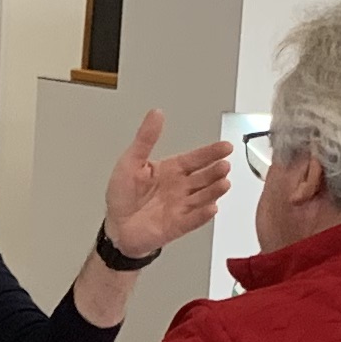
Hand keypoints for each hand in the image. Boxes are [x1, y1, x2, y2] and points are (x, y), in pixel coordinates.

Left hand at [99, 109, 235, 262]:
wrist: (115, 227)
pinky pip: (193, 220)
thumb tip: (155, 114)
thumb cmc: (122, 196)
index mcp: (171, 171)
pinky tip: (211, 208)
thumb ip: (146, 138)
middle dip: (216, 171)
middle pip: (204, 177)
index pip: (196, 159)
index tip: (225, 147)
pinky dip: (202, 215)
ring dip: (214, 191)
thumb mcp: (131, 161)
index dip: (211, 152)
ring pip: (203, 197)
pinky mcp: (177, 225)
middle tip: (224, 165)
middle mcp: (180, 188)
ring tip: (223, 183)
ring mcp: (181, 207)